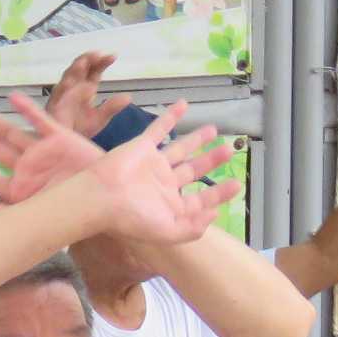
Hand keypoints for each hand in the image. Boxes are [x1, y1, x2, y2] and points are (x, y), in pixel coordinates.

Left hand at [0, 93, 108, 206]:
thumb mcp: (46, 216)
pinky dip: (28, 109)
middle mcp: (27, 169)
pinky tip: (13, 98)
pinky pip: (41, 121)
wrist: (109, 200)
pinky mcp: (61, 138)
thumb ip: (18, 214)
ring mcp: (42, 152)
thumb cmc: (77, 213)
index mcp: (20, 189)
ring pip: (13, 134)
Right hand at [44, 50, 134, 140]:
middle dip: (86, 59)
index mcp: (85, 88)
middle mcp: (72, 88)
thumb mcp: (100, 118)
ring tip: (83, 63)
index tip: (113, 56)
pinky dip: (64, 89)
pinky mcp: (53, 108)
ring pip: (66, 78)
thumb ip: (112, 107)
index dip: (101, 62)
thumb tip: (128, 97)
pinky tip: (71, 84)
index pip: (93, 70)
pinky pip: (58, 97)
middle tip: (97, 55)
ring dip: (74, 70)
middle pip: (78, 68)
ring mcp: (61, 97)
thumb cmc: (80, 129)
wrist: (66, 145)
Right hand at [88, 101, 241, 246]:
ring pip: (180, 148)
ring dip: (196, 139)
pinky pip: (159, 128)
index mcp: (169, 205)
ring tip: (213, 130)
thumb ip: (193, 228)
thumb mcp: (167, 232)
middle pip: (193, 170)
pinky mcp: (143, 147)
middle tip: (228, 151)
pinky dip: (171, 116)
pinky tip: (183, 104)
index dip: (218, 193)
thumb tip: (214, 214)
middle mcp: (163, 184)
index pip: (199, 198)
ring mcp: (153, 164)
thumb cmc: (133, 217)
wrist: (102, 197)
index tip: (236, 184)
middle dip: (211, 161)